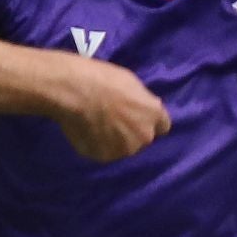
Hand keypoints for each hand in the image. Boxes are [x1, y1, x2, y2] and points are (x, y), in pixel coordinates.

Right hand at [48, 59, 170, 162]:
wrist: (74, 92)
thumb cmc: (102, 79)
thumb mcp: (131, 83)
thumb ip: (141, 101)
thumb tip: (141, 109)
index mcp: (154, 115)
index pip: (162, 127)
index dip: (148, 121)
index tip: (138, 116)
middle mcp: (144, 137)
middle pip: (142, 139)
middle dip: (132, 132)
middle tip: (112, 119)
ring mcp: (124, 150)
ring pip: (122, 148)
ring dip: (114, 140)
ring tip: (96, 125)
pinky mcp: (104, 157)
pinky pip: (103, 152)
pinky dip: (96, 145)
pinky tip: (86, 131)